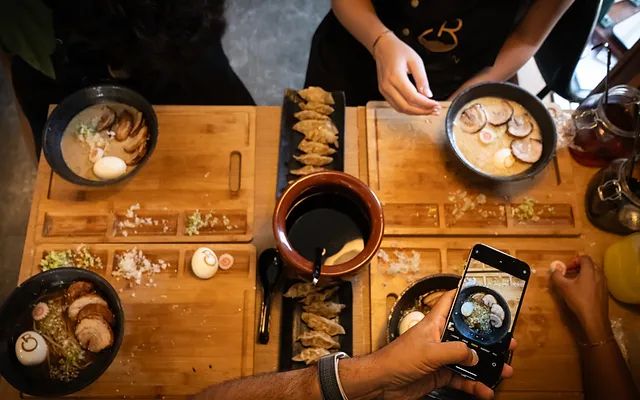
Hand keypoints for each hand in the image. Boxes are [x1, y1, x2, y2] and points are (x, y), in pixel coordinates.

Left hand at [370, 291, 514, 399]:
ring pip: (468, 359)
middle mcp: (439, 338)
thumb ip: (455, 351)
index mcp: (434, 323)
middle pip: (467, 334)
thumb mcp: (430, 351)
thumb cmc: (396, 359)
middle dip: (487, 339)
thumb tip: (475, 355)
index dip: (465, 294)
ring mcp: (440, 357)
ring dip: (485, 366)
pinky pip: (462, 378)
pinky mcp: (439, 374)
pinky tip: (484, 389)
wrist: (382, 383)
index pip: (451, 301)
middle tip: (505, 341)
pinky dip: (474, 384)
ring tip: (502, 369)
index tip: (483, 293)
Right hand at [373, 32, 439, 114]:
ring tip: (428, 110)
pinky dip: (408, 109)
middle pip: (406, 107)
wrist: (383, 47)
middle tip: (435, 110)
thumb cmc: (398, 51)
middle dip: (422, 111)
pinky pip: (396, 105)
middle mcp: (387, 86)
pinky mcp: (384, 92)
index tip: (436, 105)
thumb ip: (422, 79)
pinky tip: (418, 107)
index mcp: (395, 77)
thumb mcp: (415, 61)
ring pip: (400, 109)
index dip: (425, 104)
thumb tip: (428, 95)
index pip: (412, 97)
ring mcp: (384, 91)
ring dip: (415, 112)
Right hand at [550, 255, 610, 341]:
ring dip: (583, 274)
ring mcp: (604, 283)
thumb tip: (554, 269)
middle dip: (577, 266)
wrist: (594, 318)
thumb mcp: (563, 287)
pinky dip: (588, 281)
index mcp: (590, 271)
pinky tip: (581, 291)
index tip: (566, 268)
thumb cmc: (579, 300)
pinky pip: (596, 281)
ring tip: (573, 282)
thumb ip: (557, 276)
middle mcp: (599, 274)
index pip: (584, 257)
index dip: (573, 260)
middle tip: (568, 273)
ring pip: (593, 273)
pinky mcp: (604, 291)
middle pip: (589, 264)